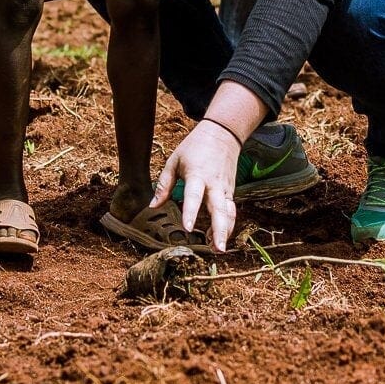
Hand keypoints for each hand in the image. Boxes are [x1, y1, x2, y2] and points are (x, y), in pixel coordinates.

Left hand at [153, 121, 239, 251]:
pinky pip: (231, 211)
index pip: (194, 196)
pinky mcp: (231, 192)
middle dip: (219, 230)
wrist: (222, 134)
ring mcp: (225, 189)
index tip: (188, 228)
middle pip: (220, 210)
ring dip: (225, 232)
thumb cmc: (194, 147)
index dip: (191, 212)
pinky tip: (218, 238)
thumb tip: (153, 206)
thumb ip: (164, 184)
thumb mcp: (174, 160)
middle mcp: (214, 184)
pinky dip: (227, 225)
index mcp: (198, 175)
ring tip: (218, 249)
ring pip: (229, 213)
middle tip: (217, 249)